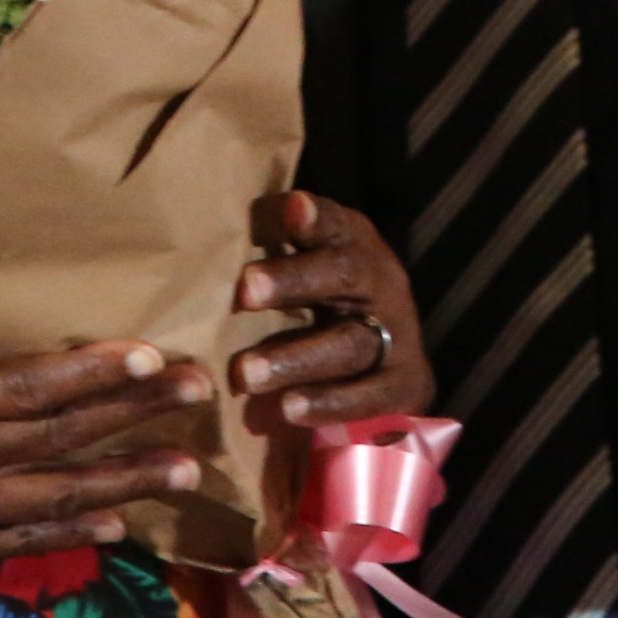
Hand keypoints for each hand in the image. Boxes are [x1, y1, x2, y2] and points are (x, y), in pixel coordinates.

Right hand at [0, 325, 212, 582]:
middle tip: (200, 394)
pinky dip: (71, 532)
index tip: (154, 353)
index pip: (35, 384)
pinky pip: (20, 542)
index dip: (99, 370)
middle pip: (65, 435)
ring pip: (57, 494)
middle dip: (138, 413)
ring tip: (183, 468)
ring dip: (126, 479)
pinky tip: (115, 526)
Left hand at [232, 191, 434, 433]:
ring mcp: (399, 336)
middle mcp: (382, 284)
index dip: (315, 217)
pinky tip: (288, 409)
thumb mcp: (307, 267)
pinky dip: (327, 404)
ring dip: (295, 359)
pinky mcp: (404, 385)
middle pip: (343, 276)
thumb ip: (276, 247)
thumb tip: (213, 225)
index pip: (335, 224)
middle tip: (244, 292)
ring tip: (246, 374)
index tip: (291, 208)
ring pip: (348, 344)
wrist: (392, 363)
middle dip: (293, 282)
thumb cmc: (325, 304)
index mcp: (355, 245)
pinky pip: (367, 397)